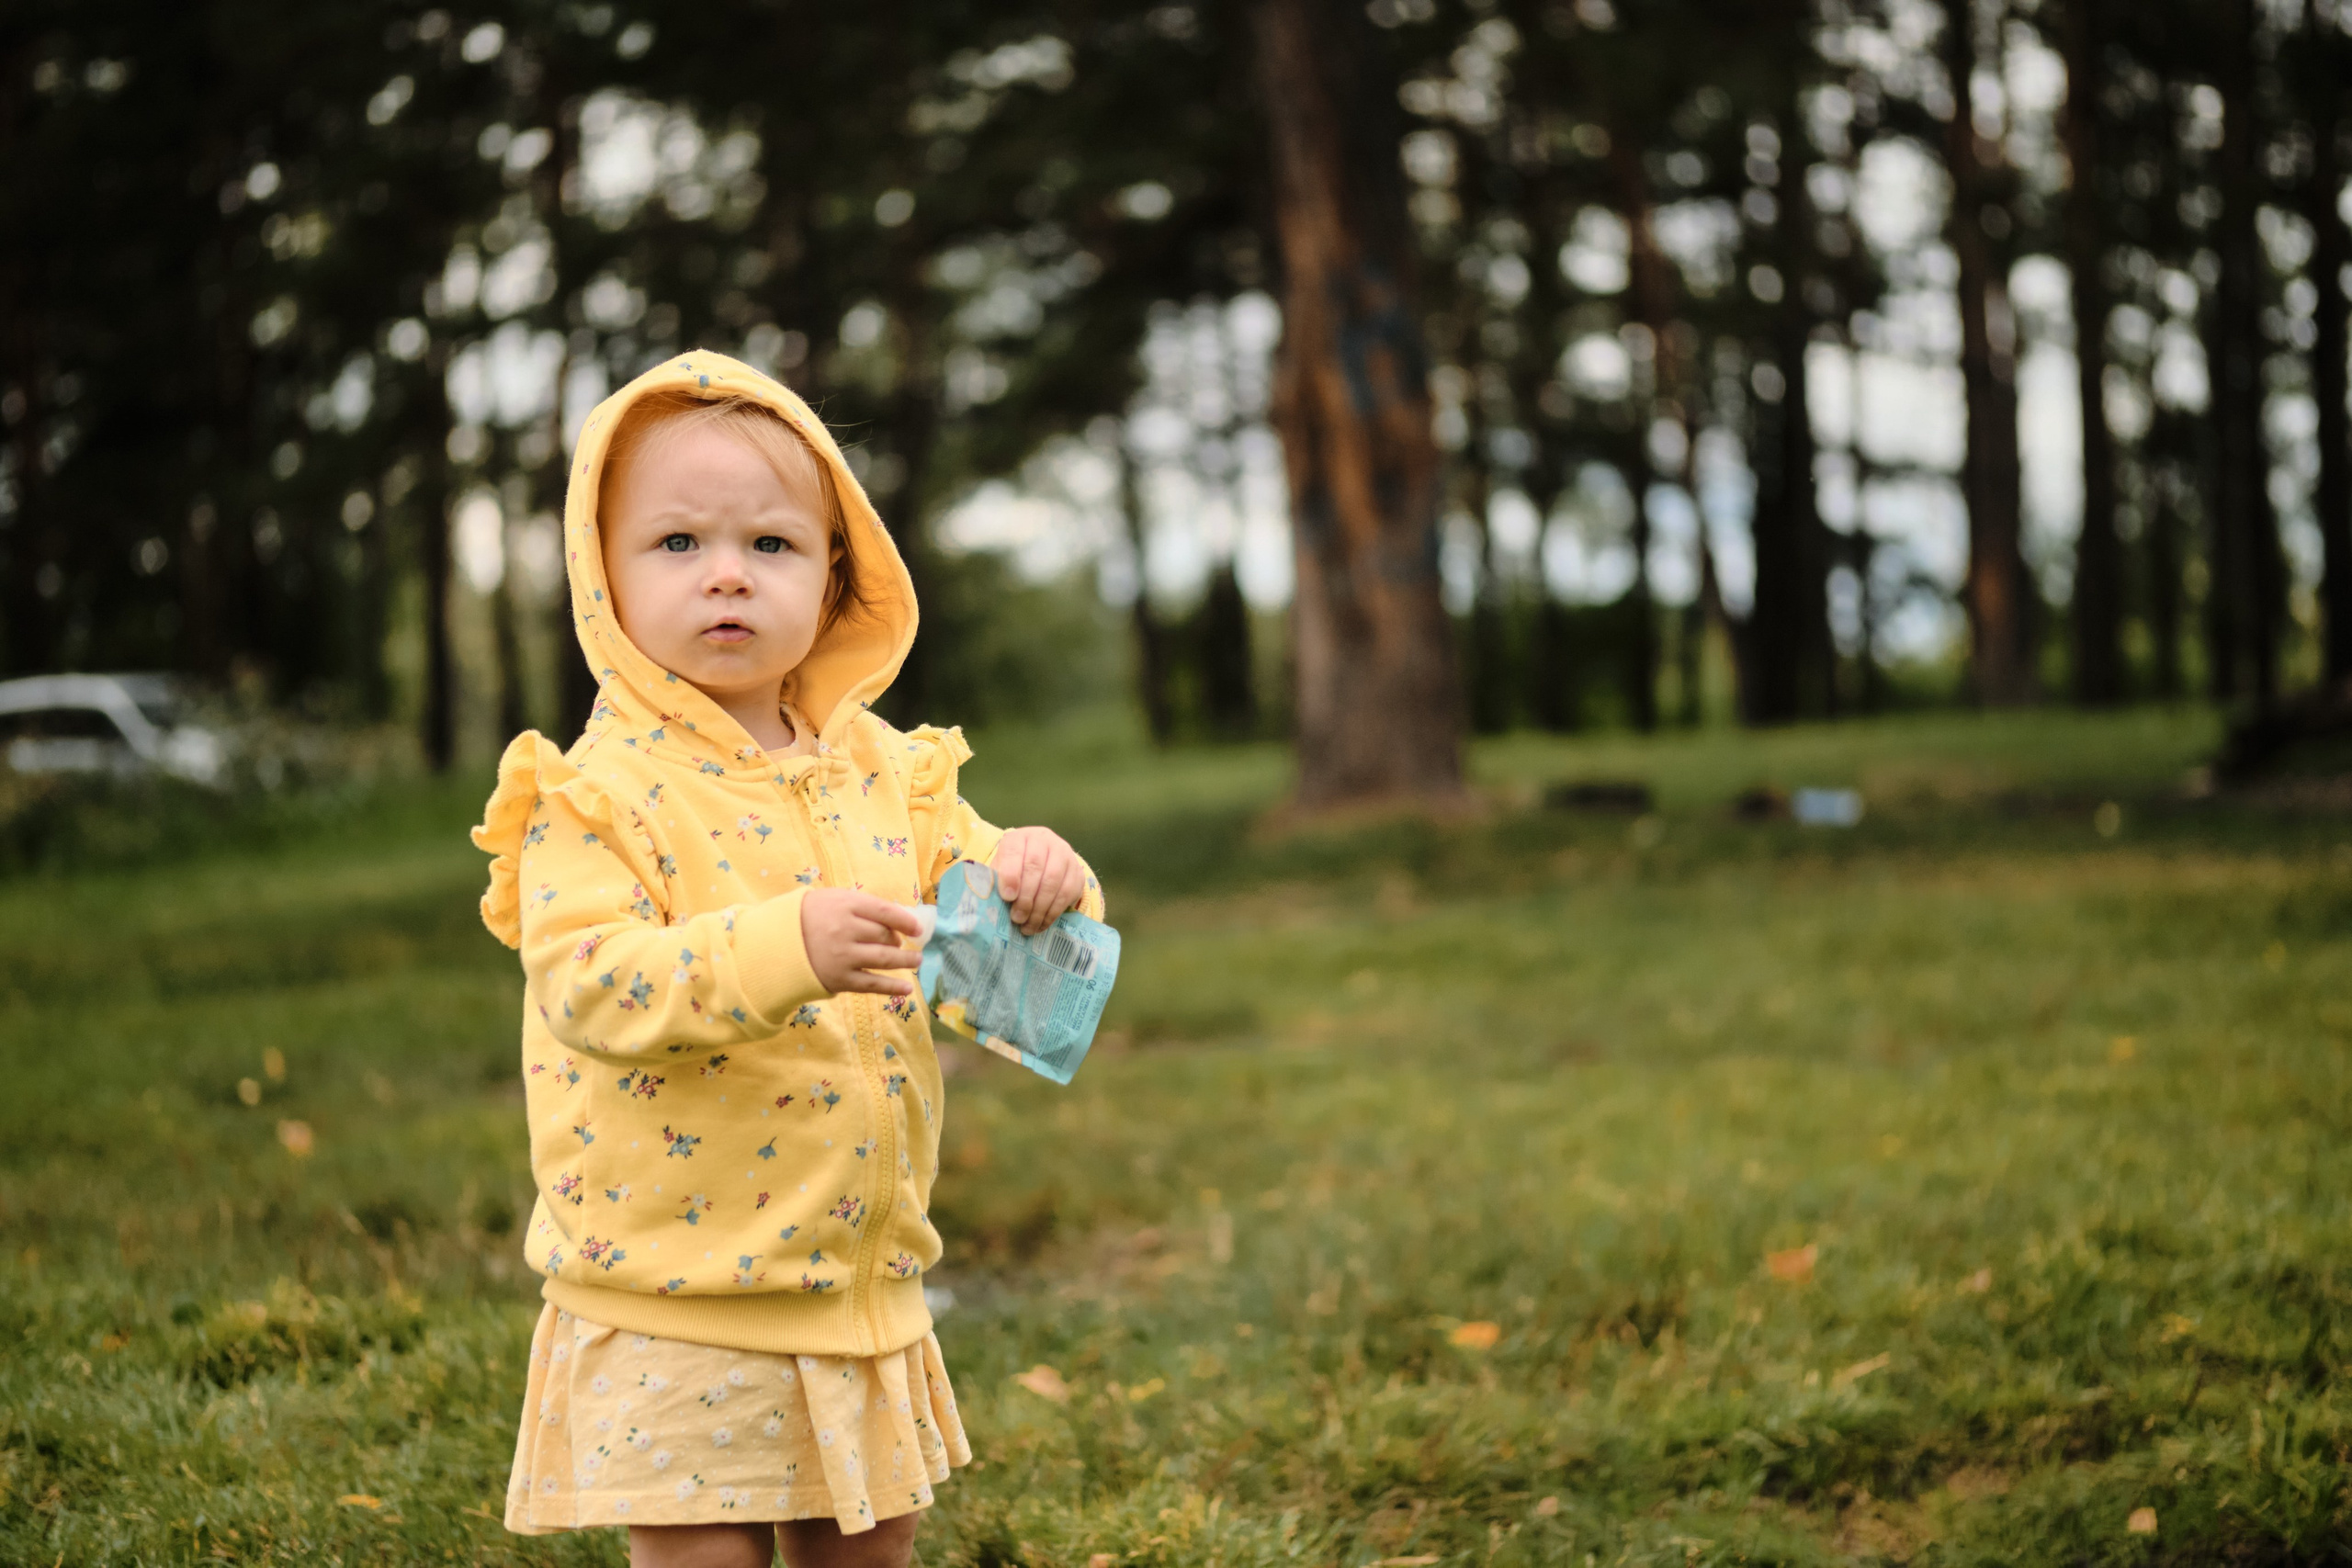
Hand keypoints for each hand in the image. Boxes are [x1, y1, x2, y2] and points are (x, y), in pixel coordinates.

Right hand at [800, 889, 922, 996]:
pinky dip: (892, 987)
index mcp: (845, 905)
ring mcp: (843, 956)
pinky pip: (872, 984)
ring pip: (884, 959)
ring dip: (905, 961)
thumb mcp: (833, 899)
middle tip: (905, 945)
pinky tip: (907, 988)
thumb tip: (897, 920)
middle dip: (899, 941)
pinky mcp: (839, 979)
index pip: (885, 911)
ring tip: (917, 961)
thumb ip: (862, 906)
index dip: (906, 920)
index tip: (918, 928)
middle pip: (885, 936)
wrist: (776, 943)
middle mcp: (845, 930)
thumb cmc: (810, 917)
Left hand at [991, 827, 1085, 935]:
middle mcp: (1044, 840)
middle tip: (1016, 918)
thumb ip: (996, 882)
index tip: (1007, 897)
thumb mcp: (1001, 870)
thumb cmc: (1015, 870)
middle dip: (1025, 897)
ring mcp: (1064, 854)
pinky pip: (1067, 893)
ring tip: (1027, 926)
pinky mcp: (1077, 871)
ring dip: (1039, 908)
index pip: (1014, 851)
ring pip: (1053, 882)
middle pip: (1036, 867)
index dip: (1010, 875)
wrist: (1043, 864)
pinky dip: (1053, 912)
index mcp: (1019, 837)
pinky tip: (1041, 924)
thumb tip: (989, 905)